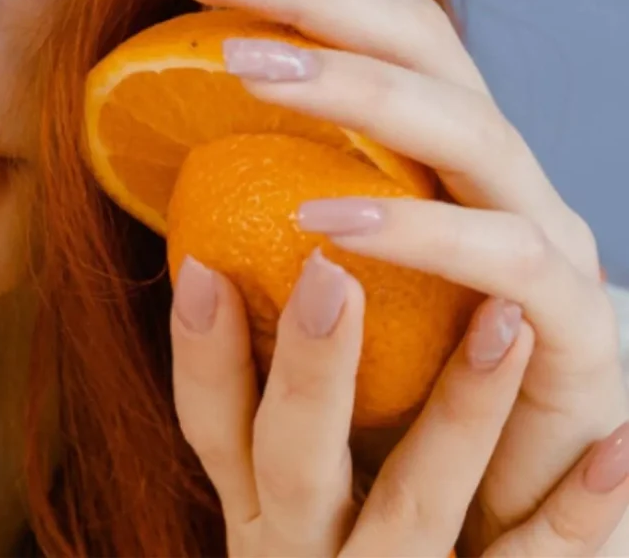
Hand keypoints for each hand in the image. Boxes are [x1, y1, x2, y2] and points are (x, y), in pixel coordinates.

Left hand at [123, 0, 628, 552]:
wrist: (526, 472)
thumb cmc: (409, 362)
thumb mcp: (324, 264)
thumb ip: (267, 190)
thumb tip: (153, 129)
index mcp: (434, 138)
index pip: (355, 21)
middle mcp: (494, 162)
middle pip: (414, 36)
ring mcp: (542, 227)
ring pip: (462, 126)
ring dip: (352, 88)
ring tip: (243, 68)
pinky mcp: (572, 317)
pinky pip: (502, 257)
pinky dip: (415, 234)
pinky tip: (322, 223)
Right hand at [172, 252, 626, 556]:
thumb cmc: (330, 548)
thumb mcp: (276, 487)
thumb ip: (260, 397)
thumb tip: (229, 261)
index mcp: (261, 504)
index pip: (212, 426)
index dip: (201, 352)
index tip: (205, 265)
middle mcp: (310, 545)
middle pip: (296, 463)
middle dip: (312, 372)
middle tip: (329, 274)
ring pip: (416, 506)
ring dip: (460, 414)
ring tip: (506, 322)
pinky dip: (572, 514)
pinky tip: (616, 453)